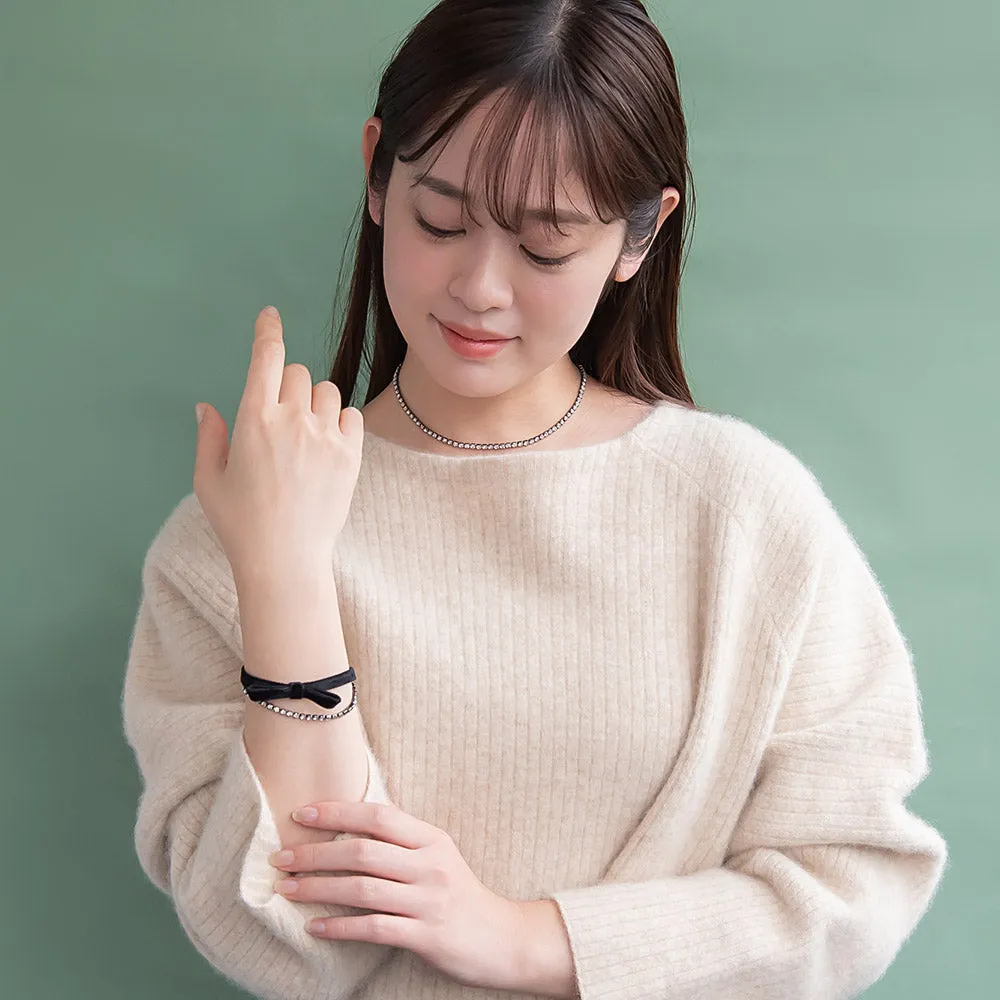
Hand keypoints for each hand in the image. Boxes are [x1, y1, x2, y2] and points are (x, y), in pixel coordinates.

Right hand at [193, 306, 363, 578]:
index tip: (270, 315)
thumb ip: (209, 437)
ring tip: (304, 437)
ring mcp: (325, 437)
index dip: (268, 331)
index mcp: (253, 421)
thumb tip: (207, 405)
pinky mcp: (350, 456)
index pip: (265, 359)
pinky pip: (351, 416)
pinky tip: (326, 446)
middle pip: (297, 372)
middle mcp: (291, 421)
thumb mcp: (208, 481)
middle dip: (286, 385)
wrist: (285, 561)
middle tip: (280, 418)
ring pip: (326, 391)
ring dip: (314, 402)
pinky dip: (339, 422)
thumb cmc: (240, 524)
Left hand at [268, 800, 528, 990]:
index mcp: (432, 839)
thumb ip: (401, 843)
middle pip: (363, 851)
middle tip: (281, 857)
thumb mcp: (437, 858)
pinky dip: (340, 927)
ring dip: (319, 889)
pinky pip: (374, 928)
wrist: (503, 939)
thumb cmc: (459, 895)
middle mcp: (430, 865)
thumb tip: (346, 829)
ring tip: (288, 889)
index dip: (337, 811)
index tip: (301, 813)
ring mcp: (429, 901)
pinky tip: (315, 927)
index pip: (379, 816)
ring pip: (363, 888)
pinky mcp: (426, 936)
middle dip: (315, 853)